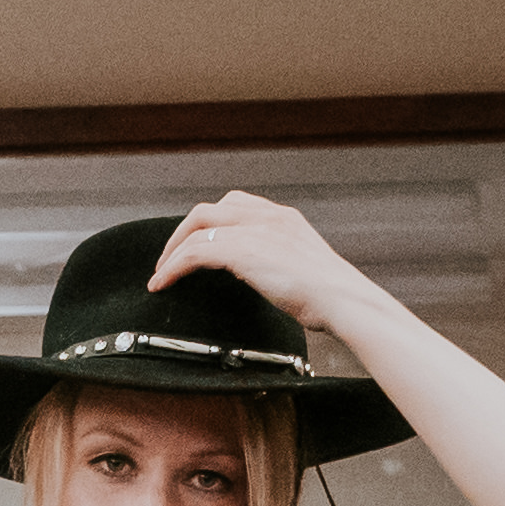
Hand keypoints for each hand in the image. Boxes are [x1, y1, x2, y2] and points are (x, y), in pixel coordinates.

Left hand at [151, 190, 376, 337]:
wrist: (344, 301)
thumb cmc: (330, 296)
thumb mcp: (302, 269)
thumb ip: (280, 262)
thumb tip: (265, 277)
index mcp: (284, 218)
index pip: (235, 204)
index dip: (208, 222)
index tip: (193, 244)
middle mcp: (269, 216)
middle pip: (209, 209)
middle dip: (182, 234)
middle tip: (168, 260)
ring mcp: (256, 230)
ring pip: (197, 225)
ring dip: (172, 251)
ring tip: (161, 274)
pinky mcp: (244, 250)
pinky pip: (194, 251)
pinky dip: (173, 267)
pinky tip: (163, 284)